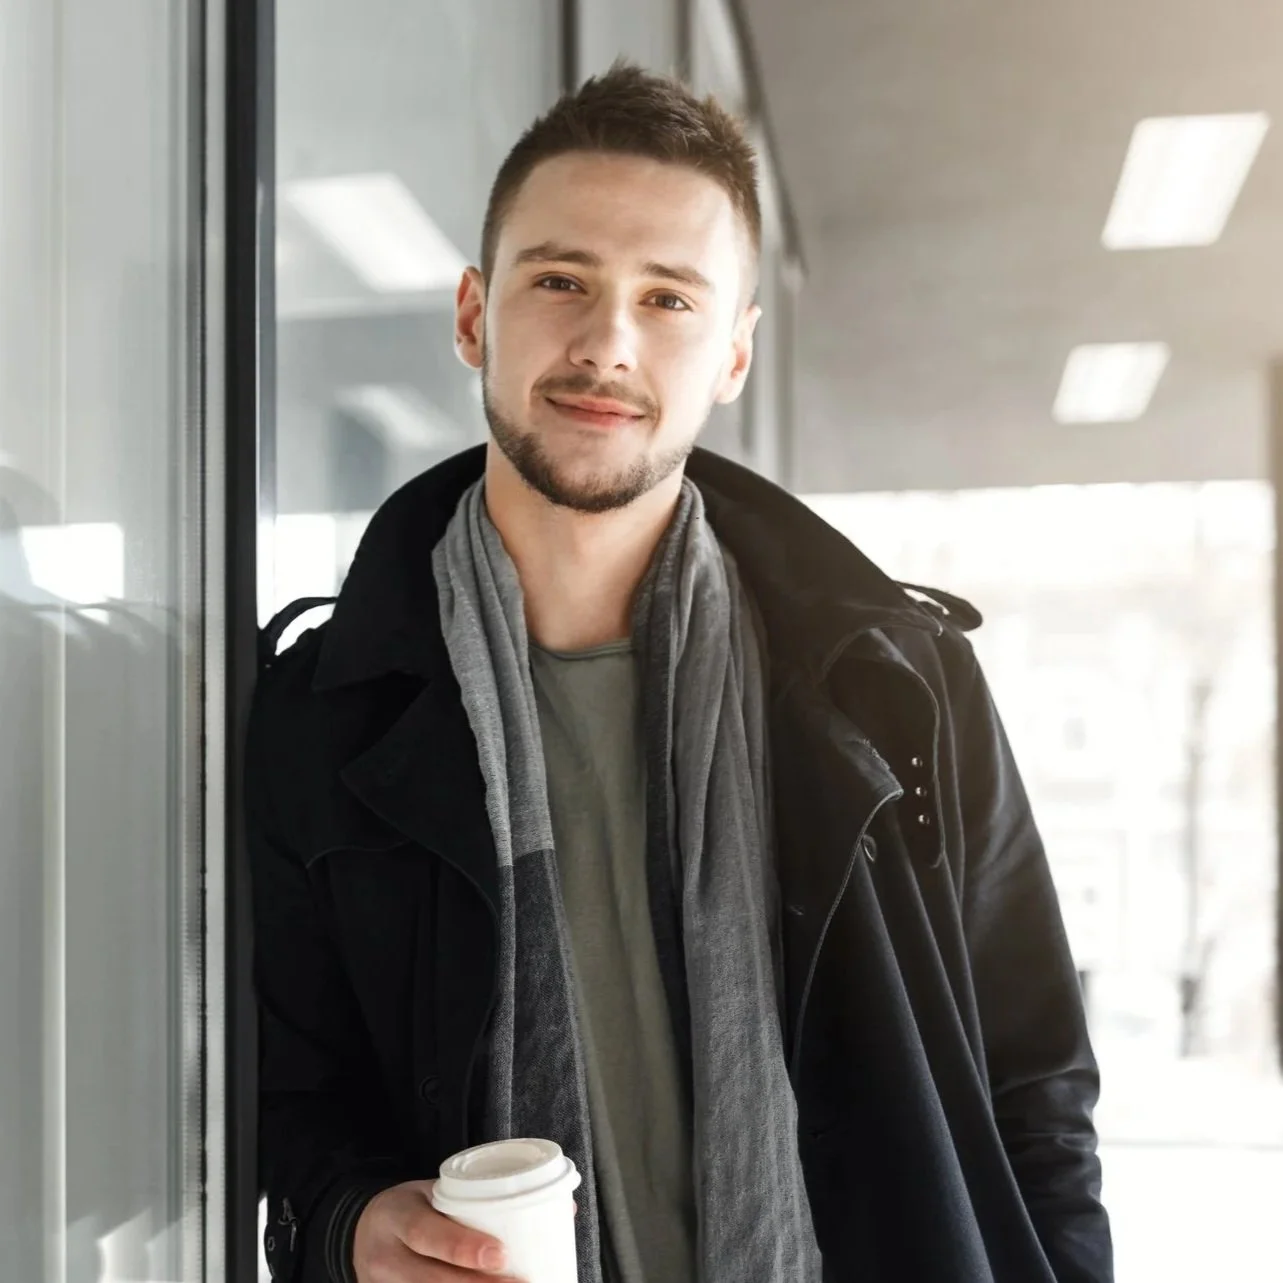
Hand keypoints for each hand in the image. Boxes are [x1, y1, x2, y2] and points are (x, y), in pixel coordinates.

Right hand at [353, 1180, 520, 1281]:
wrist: (362, 1232)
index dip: (462, 1247)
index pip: (425, 1233)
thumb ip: (459, 1204)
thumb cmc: (408, 1207)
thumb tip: (514, 1211)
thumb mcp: (425, 1194)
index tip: (500, 1254)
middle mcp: (384, 1257)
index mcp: (394, 1216)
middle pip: (431, 1279)